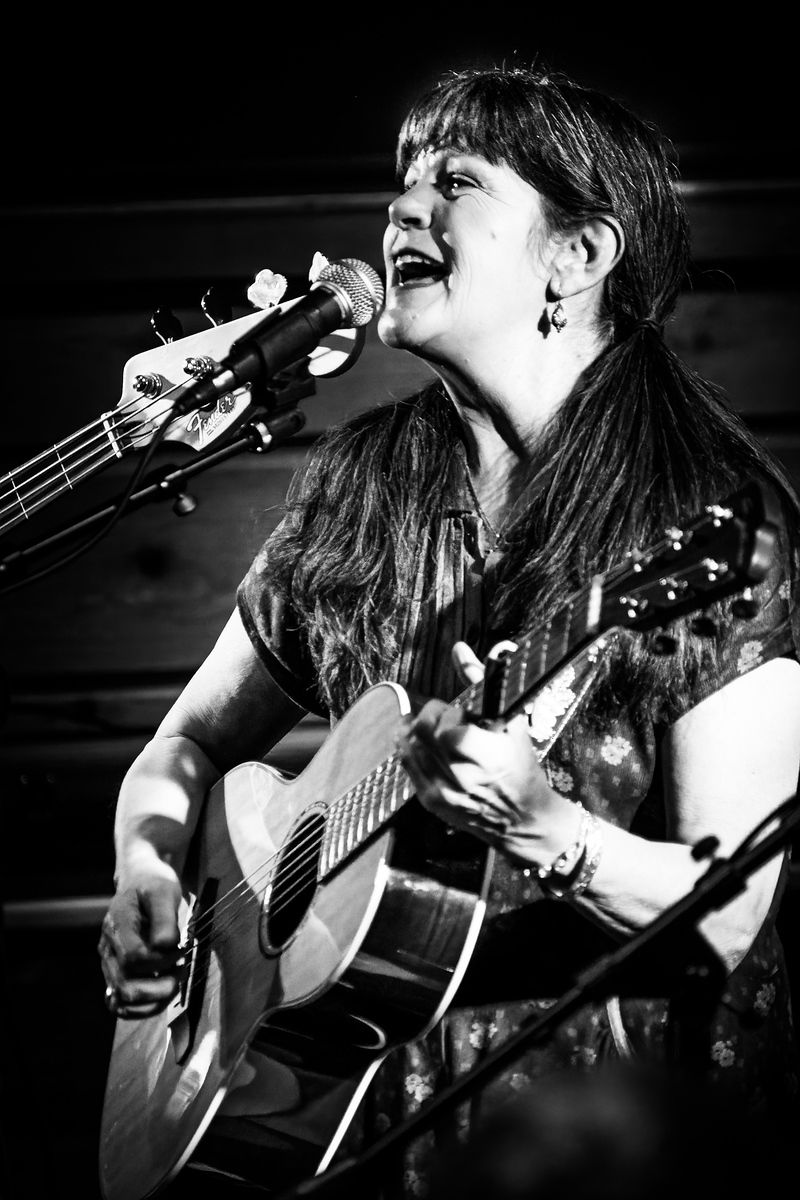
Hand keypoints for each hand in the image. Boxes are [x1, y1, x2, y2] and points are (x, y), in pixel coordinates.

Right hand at [97, 862, 183, 1019]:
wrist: (138, 879)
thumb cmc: (153, 883)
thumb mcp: (164, 891)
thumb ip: (165, 918)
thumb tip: (166, 945)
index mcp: (118, 926)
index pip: (134, 958)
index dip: (160, 961)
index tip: (179, 949)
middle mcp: (108, 949)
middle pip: (125, 987)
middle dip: (159, 988)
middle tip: (182, 973)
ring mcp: (109, 963)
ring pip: (122, 1001)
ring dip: (153, 1001)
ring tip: (174, 983)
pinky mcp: (116, 972)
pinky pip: (120, 1004)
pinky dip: (142, 1008)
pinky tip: (161, 996)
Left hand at [396, 641, 578, 863]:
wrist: (522, 819)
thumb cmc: (521, 766)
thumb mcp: (512, 721)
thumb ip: (482, 682)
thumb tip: (460, 648)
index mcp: (488, 757)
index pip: (449, 728)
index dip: (452, 714)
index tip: (464, 712)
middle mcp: (463, 778)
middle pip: (423, 733)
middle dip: (431, 715)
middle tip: (444, 714)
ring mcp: (444, 792)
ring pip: (409, 748)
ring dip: (414, 728)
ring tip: (426, 721)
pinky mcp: (432, 801)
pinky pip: (407, 766)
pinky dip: (408, 746)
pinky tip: (416, 738)